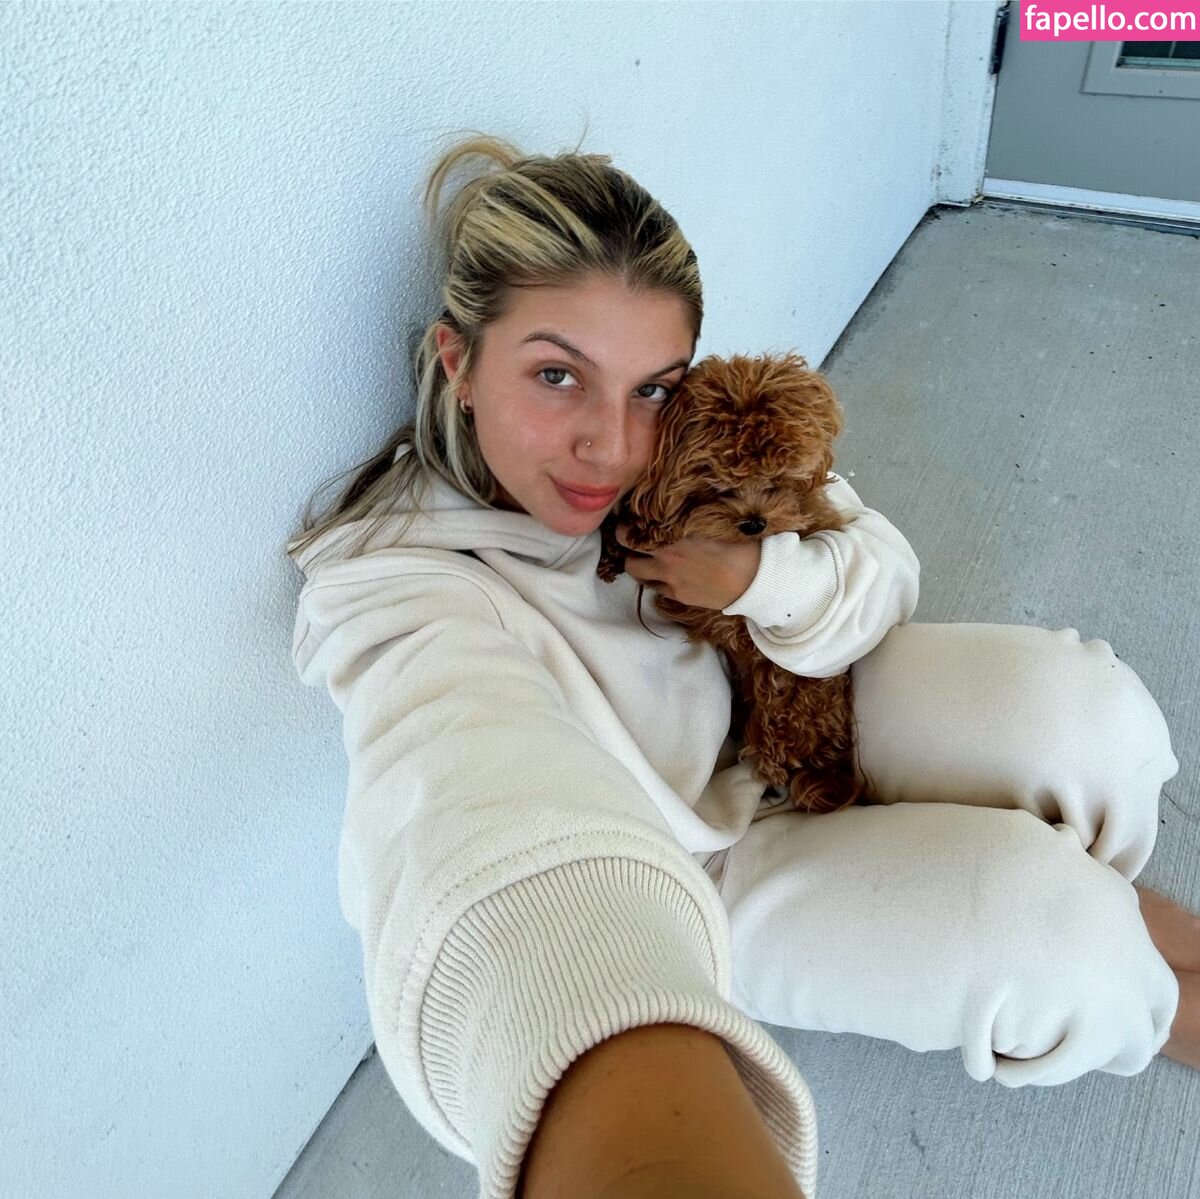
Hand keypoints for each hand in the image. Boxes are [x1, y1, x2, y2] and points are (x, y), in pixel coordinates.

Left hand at [616, 523, 761, 609]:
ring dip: (639, 565)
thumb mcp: (713, 520)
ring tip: (649, 558)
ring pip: (638, 575)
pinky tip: (670, 574)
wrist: (755, 580)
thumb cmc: (740, 544)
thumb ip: (689, 515)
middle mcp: (664, 559)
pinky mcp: (679, 596)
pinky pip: (657, 589)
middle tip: (634, 541)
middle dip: (627, 550)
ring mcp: (670, 580)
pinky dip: (658, 581)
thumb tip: (679, 503)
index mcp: (671, 535)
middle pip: (627, 557)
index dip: (626, 528)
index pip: (629, 532)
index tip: (629, 523)